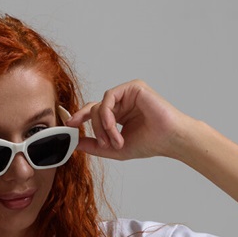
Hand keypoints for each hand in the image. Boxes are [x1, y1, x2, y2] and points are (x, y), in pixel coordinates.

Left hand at [66, 80, 190, 160]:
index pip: (93, 112)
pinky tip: (113, 128)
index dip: (79, 117)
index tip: (68, 126)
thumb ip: (95, 146)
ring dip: (103, 127)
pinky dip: (106, 116)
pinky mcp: (133, 87)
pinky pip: (108, 99)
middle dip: (94, 129)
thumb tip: (75, 143)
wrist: (169, 139)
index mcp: (118, 114)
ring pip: (100, 106)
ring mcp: (127, 93)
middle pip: (93, 110)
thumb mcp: (115, 149)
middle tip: (103, 144)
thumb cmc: (150, 143)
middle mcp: (122, 102)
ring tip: (116, 141)